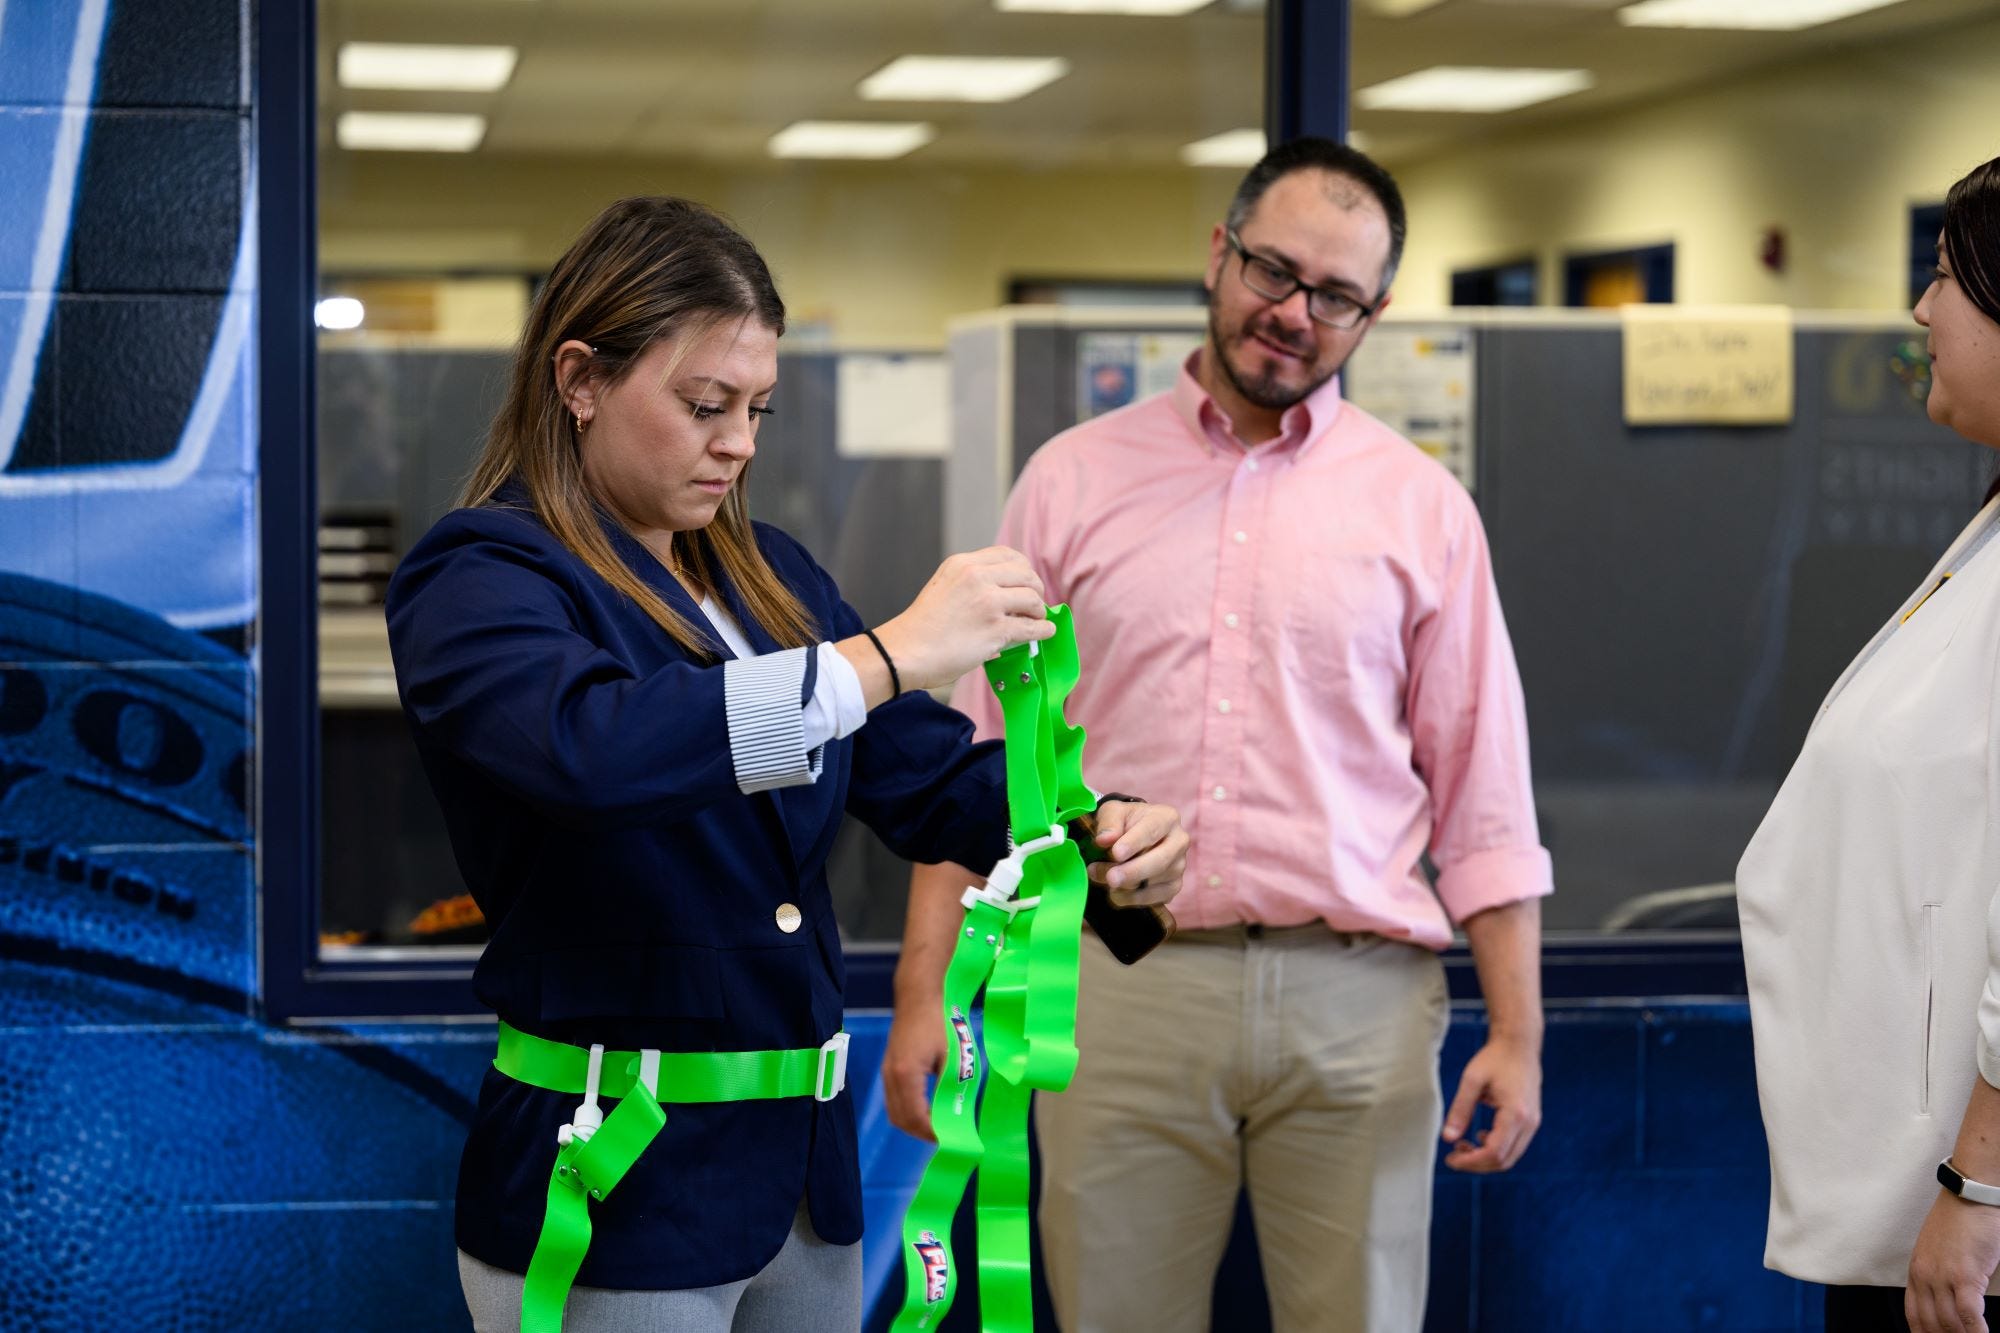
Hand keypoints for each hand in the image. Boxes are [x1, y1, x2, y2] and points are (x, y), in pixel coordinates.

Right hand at [874, 548, 1053, 692]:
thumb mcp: (942, 589)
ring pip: (1032, 598)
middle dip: (1036, 588)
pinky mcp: (995, 628)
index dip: (1024, 568)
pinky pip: (1031, 627)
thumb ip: (970, 588)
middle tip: (1036, 603)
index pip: (1007, 554)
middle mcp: (976, 576)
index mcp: (962, 564)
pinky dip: (1043, 630)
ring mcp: (987, 602)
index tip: (1027, 581)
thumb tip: (999, 604)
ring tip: (1037, 619)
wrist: (903, 652)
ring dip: (1039, 610)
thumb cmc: (919, 628)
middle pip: (1025, 573)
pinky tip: (1046, 632)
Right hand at [882, 995, 947, 1142]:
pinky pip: (893, 1100)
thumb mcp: (952, 1056)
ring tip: (937, 1124)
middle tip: (945, 1135)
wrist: (919, 995)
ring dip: (913, 1123)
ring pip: (894, 1112)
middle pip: (900, 1120)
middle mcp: (890, 1076)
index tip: (951, 1137)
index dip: (933, 1131)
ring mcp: (886, 1072)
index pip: (916, 1117)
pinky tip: (926, 1107)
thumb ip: (950, 1087)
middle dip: (921, 1132)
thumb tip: (954, 1115)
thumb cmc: (940, 1022)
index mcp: (906, 1074)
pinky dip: (908, 1111)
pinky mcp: (888, 1068)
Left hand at [1086, 800, 1186, 907]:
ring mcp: (1179, 866)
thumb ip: (1108, 823)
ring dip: (1126, 886)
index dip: (1134, 843)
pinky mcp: (1173, 887)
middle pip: (1160, 860)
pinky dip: (1132, 899)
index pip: (1152, 830)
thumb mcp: (1112, 812)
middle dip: (1133, 871)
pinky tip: (1116, 894)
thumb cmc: (1123, 822)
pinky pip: (1154, 898)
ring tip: (1103, 879)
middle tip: (1110, 878)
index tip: (1116, 853)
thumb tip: (1104, 840)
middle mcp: (1179, 842)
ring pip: (1155, 882)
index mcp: (1167, 818)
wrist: (1133, 836)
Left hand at [1440, 1034, 1541, 1172]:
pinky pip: (1514, 1146)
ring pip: (1511, 1157)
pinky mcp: (1531, 1121)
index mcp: (1515, 1113)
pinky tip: (1480, 1136)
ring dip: (1486, 1158)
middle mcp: (1529, 1123)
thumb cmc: (1495, 1059)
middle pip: (1504, 1161)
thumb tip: (1447, 1138)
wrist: (1519, 1045)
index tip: (1450, 1159)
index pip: (1494, 1152)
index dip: (1471, 1161)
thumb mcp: (1472, 1080)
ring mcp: (1533, 1123)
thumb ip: (1460, 1110)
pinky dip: (1496, 1149)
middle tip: (1453, 1155)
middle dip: (1476, 1164)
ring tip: (1463, 1146)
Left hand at [1908, 1189, 1999, 1331]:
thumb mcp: (1935, 1250)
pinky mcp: (1965, 1276)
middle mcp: (1925, 1276)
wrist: (1969, 1197)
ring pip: (1949, 1322)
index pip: (1913, 1315)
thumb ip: (1936, 1275)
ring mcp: (1943, 1277)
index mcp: (1916, 1271)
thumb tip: (1945, 1301)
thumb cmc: (1958, 1222)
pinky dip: (1976, 1331)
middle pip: (1930, 1323)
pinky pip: (1968, 1314)